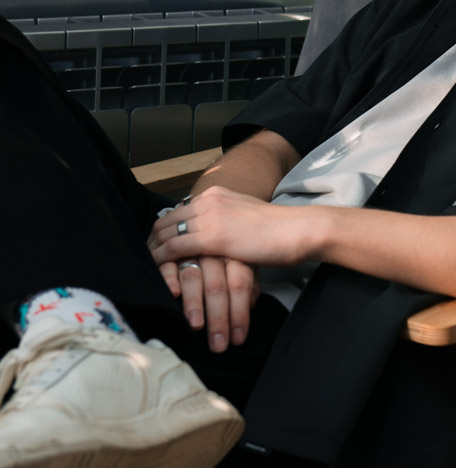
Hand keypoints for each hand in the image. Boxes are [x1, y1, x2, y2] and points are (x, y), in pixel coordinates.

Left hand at [148, 185, 314, 268]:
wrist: (296, 229)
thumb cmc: (280, 230)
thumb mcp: (247, 219)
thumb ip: (229, 223)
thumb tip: (220, 238)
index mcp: (218, 194)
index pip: (179, 210)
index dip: (164, 229)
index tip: (157, 246)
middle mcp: (209, 200)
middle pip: (166, 219)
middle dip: (152, 241)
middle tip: (146, 260)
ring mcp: (209, 216)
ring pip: (165, 233)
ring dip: (152, 252)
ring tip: (147, 269)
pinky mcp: (212, 236)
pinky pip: (174, 248)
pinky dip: (161, 260)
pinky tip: (157, 273)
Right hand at [157, 254, 258, 352]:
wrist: (191, 235)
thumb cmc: (218, 258)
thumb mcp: (240, 266)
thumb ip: (248, 286)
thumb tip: (250, 307)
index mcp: (233, 256)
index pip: (240, 284)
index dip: (239, 312)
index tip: (238, 337)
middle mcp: (212, 254)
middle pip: (217, 286)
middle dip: (218, 317)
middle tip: (218, 342)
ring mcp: (189, 253)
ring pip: (193, 277)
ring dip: (194, 303)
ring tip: (197, 325)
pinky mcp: (167, 254)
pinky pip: (167, 267)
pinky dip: (169, 280)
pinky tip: (174, 294)